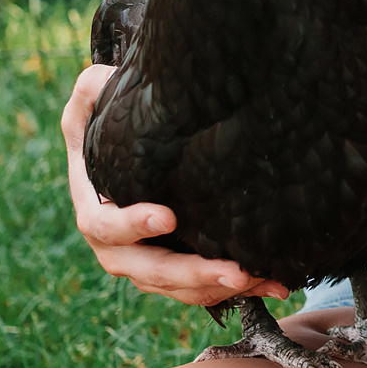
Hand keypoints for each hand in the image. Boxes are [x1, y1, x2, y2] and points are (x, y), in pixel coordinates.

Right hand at [62, 63, 290, 307]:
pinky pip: (205, 289)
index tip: (168, 216)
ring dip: (222, 288)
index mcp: (94, 209)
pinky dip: (239, 290)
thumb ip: (93, 91)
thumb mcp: (92, 103)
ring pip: (182, 288)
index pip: (105, 225)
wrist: (130, 159)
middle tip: (233, 271)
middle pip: (151, 271)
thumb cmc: (107, 127)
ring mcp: (149, 263)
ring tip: (262, 280)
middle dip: (193, 274)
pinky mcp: (179, 270)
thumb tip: (106, 77)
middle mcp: (118, 247)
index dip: (132, 224)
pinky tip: (275, 284)